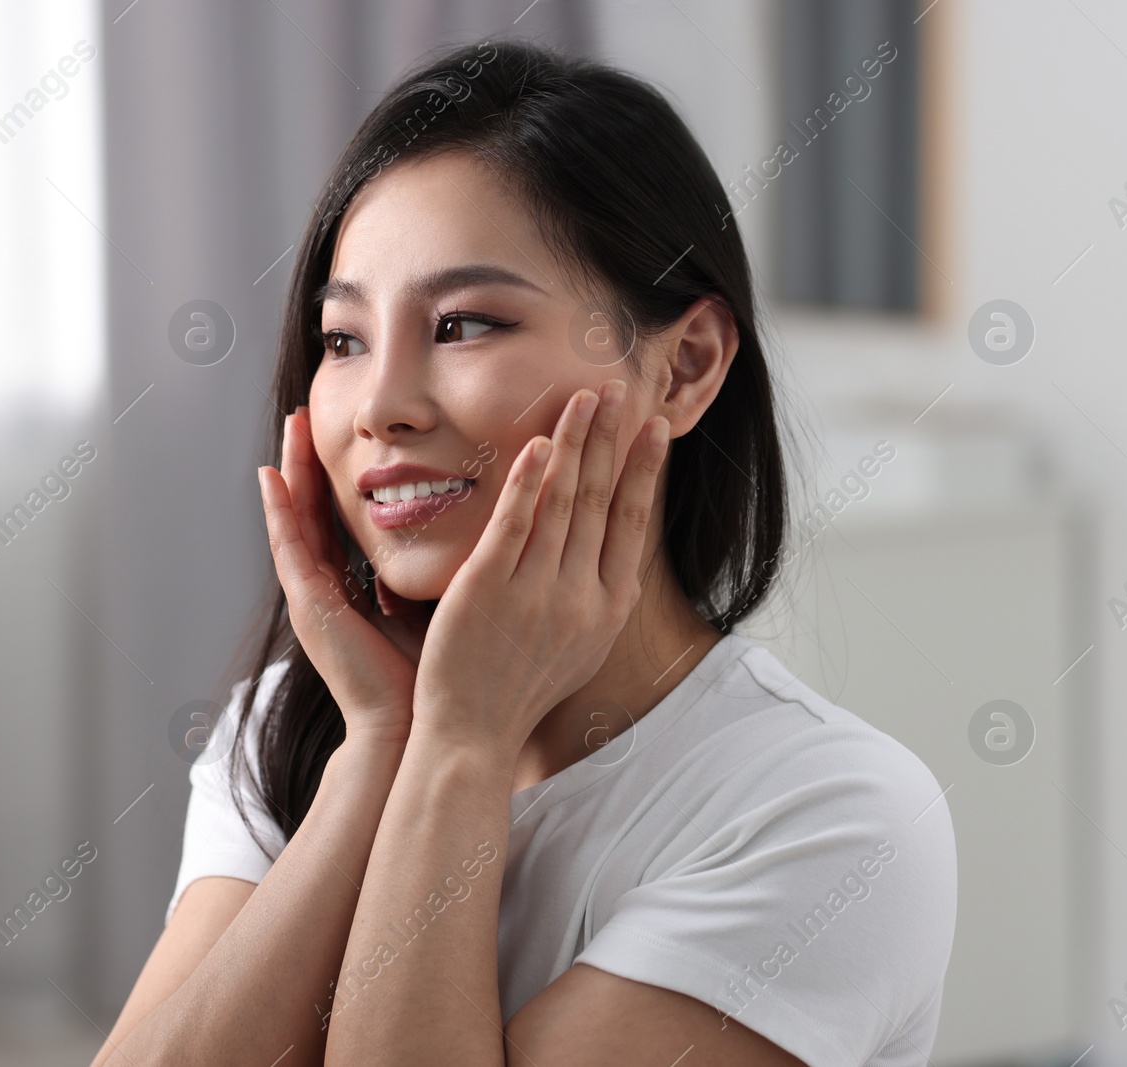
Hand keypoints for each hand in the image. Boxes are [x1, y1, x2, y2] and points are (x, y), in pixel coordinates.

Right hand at [257, 406, 428, 743]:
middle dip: (309, 464)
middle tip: (305, 416)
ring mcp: (311, 599)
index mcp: (353, 594)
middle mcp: (326, 592)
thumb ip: (434, 578)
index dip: (336, 482)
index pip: (341, 524)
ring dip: (291, 472)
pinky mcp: (308, 606)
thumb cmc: (431, 679)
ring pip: (296, 520)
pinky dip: (277, 510)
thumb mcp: (432, 611)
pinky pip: (287, 547)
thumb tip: (467, 539)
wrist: (411, 729)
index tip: (341, 441)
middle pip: (313, 513)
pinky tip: (270, 475)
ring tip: (290, 426)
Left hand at [411, 380, 670, 759]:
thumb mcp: (580, 646)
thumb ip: (596, 595)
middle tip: (618, 386)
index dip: (643, 470)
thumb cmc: (520, 688)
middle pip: (599, 500)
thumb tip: (617, 550)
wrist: (472, 733)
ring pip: (562, 501)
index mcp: (607, 609)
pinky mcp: (488, 588)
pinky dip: (528, 480)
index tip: (654, 426)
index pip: (631, 523)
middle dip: (611, 437)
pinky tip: (538, 444)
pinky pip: (513, 523)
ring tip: (583, 397)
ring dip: (575, 443)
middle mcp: (580, 597)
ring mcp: (535, 592)